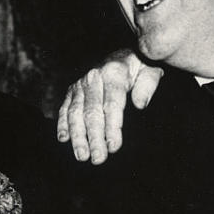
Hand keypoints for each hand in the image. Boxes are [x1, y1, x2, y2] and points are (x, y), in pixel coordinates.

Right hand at [57, 49, 163, 163]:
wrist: (124, 54)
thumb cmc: (140, 66)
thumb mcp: (151, 70)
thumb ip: (147, 85)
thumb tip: (140, 104)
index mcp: (114, 73)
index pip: (112, 105)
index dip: (112, 127)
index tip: (114, 147)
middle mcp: (93, 78)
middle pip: (92, 112)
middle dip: (94, 138)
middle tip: (98, 159)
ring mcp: (80, 84)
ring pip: (75, 113)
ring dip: (78, 136)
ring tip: (82, 155)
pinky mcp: (72, 90)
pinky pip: (65, 108)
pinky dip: (62, 123)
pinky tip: (63, 139)